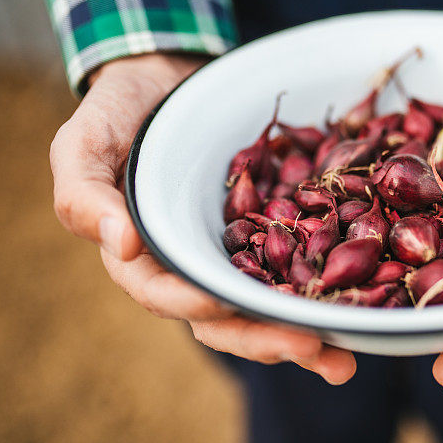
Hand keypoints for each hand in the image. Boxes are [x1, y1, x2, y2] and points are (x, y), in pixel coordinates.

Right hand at [50, 53, 355, 384]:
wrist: (169, 83)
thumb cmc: (118, 114)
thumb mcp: (83, 145)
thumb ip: (86, 195)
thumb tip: (125, 245)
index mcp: (145, 260)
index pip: (168, 296)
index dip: (196, 306)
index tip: (228, 307)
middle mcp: (194, 269)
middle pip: (228, 318)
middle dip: (268, 339)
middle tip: (313, 350)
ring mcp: (236, 254)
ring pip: (267, 305)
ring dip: (304, 335)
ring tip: (344, 359)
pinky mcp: (272, 234)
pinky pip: (296, 268)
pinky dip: (323, 289)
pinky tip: (358, 308)